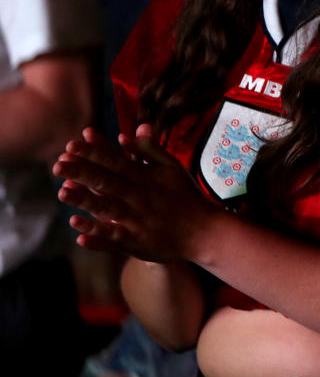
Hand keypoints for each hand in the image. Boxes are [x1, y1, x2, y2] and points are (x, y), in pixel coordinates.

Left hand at [55, 125, 218, 262]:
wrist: (204, 231)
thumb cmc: (186, 196)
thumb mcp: (172, 168)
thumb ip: (149, 150)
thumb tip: (127, 134)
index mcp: (146, 177)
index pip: (116, 161)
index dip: (94, 152)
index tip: (72, 144)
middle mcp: (139, 197)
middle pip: (107, 182)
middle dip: (82, 172)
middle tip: (58, 164)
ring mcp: (137, 220)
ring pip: (107, 209)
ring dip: (85, 201)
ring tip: (62, 193)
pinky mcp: (136, 242)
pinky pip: (114, 239)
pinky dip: (97, 235)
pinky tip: (78, 233)